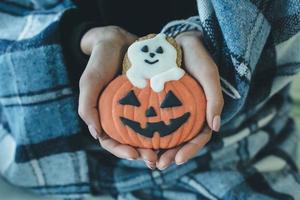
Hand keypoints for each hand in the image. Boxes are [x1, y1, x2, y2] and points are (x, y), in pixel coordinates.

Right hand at [78, 26, 156, 167]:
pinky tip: (176, 133)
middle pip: (131, 142)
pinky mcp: (151, 99)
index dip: (121, 151)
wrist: (118, 41)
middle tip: (155, 160)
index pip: (111, 141)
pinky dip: (165, 127)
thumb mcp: (90, 82)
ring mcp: (137, 108)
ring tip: (167, 153)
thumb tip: (96, 135)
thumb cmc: (100, 61)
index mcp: (106, 116)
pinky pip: (158, 116)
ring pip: (147, 133)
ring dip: (156, 146)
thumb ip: (88, 107)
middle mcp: (122, 115)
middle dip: (142, 154)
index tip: (134, 155)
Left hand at [156, 31, 223, 169]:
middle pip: (181, 140)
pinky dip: (147, 131)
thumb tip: (215, 127)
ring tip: (146, 159)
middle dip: (171, 155)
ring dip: (157, 149)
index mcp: (202, 111)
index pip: (199, 137)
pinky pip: (153, 120)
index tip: (177, 160)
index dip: (190, 150)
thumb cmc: (197, 56)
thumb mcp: (208, 74)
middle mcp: (188, 113)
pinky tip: (136, 139)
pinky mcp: (158, 103)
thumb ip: (214, 98)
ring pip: (167, 134)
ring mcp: (173, 109)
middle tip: (158, 165)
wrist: (180, 41)